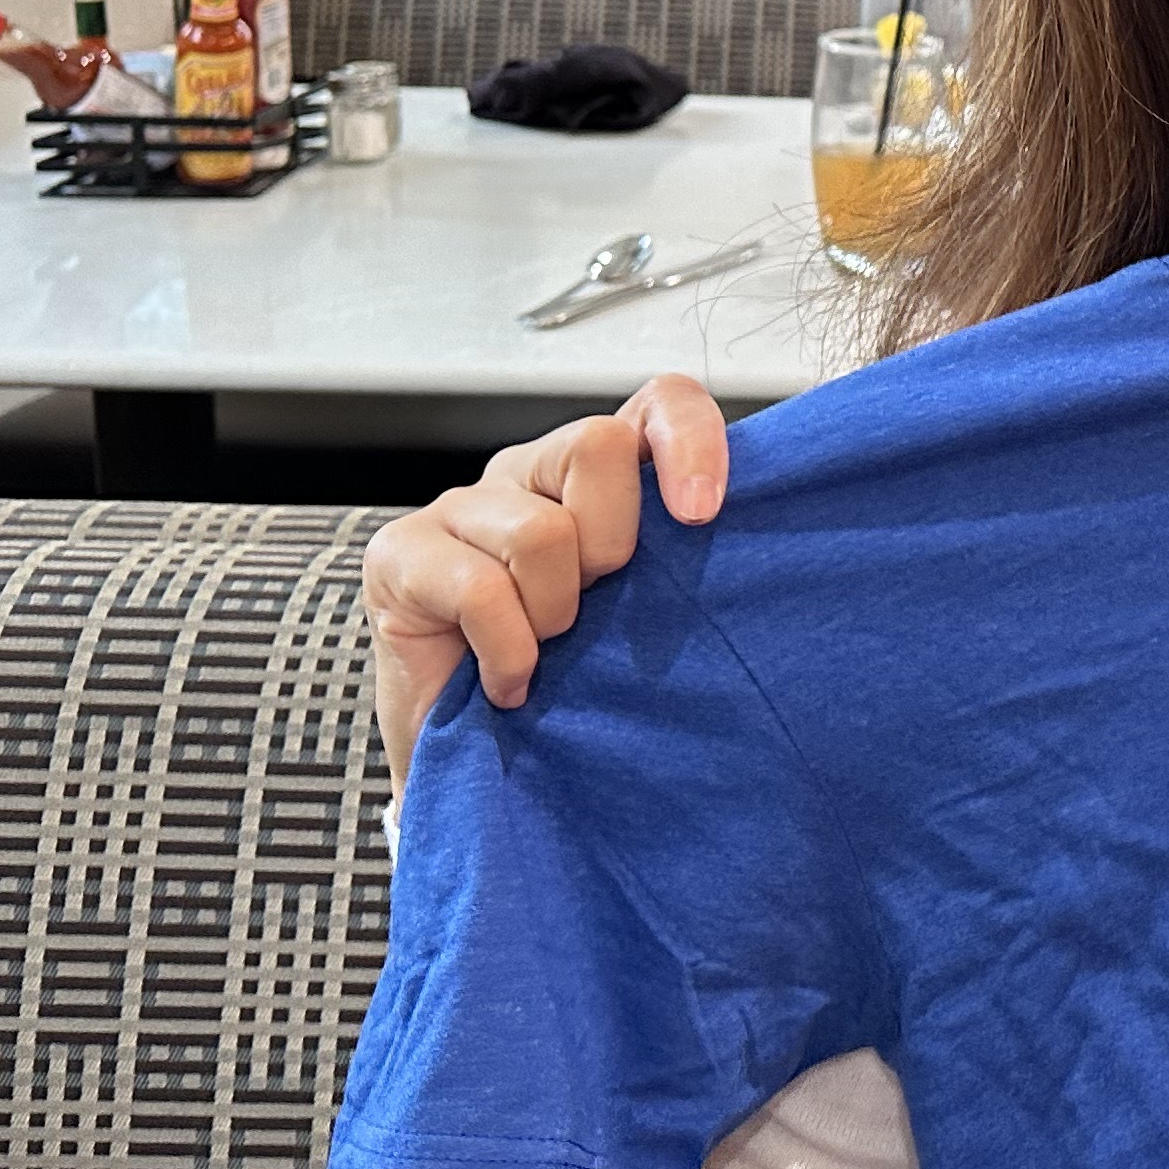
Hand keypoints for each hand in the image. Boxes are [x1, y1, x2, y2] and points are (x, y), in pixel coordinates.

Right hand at [361, 372, 731, 789]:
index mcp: (598, 475)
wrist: (486, 767)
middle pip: (596, 445)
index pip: (658, 402)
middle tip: (598, 610)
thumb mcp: (648, 618)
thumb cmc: (576, 686)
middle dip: (614, 544)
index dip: (691, 439)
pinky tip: (510, 682)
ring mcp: (460, 508)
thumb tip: (769, 554)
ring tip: (548, 653)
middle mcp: (529, 474)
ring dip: (556, 614)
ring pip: (541, 530)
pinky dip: (510, 652)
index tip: (704, 513)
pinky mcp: (400, 553)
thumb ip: (687, 566)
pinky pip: (481, 589)